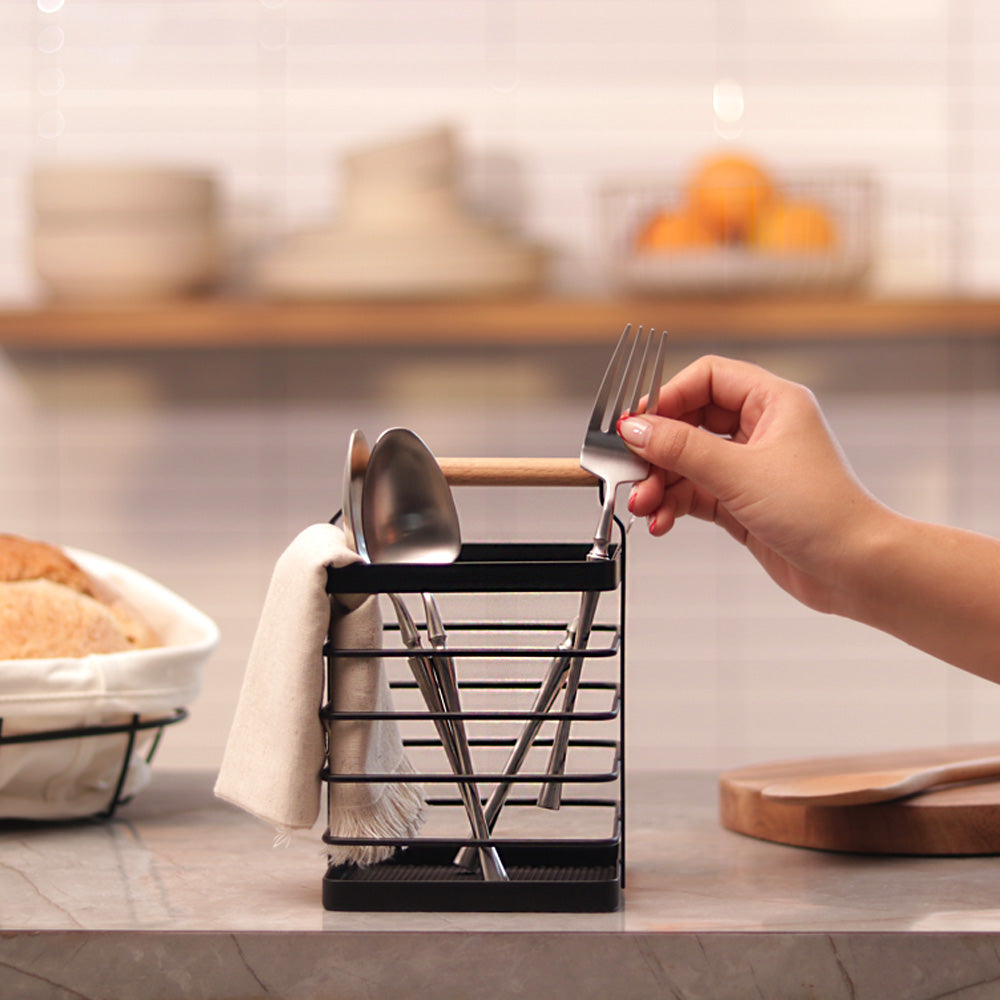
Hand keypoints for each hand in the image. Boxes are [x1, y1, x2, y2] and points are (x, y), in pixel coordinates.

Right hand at [618, 355, 887, 613]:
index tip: (636, 422)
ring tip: (644, 504)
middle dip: (657, 450)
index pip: (707, 378)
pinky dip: (673, 505)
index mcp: (773, 402)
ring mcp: (749, 467)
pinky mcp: (741, 502)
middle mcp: (761, 430)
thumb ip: (681, 449)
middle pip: (689, 423)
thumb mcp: (739, 473)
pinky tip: (661, 521)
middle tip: (632, 470)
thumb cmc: (822, 513)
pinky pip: (693, 493)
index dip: (668, 396)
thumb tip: (635, 428)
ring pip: (686, 463)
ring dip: (660, 483)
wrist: (854, 570)